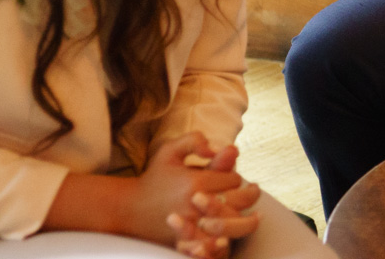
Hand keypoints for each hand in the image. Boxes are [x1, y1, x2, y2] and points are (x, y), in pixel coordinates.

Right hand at [123, 133, 250, 248]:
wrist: (128, 209)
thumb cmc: (153, 177)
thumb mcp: (169, 151)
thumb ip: (195, 140)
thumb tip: (220, 145)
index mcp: (195, 182)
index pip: (232, 180)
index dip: (235, 178)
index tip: (229, 178)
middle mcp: (195, 204)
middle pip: (238, 202)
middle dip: (247, 196)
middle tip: (252, 192)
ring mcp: (192, 226)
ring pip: (232, 224)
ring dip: (245, 219)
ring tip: (256, 216)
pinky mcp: (187, 241)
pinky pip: (215, 244)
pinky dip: (227, 240)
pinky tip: (234, 235)